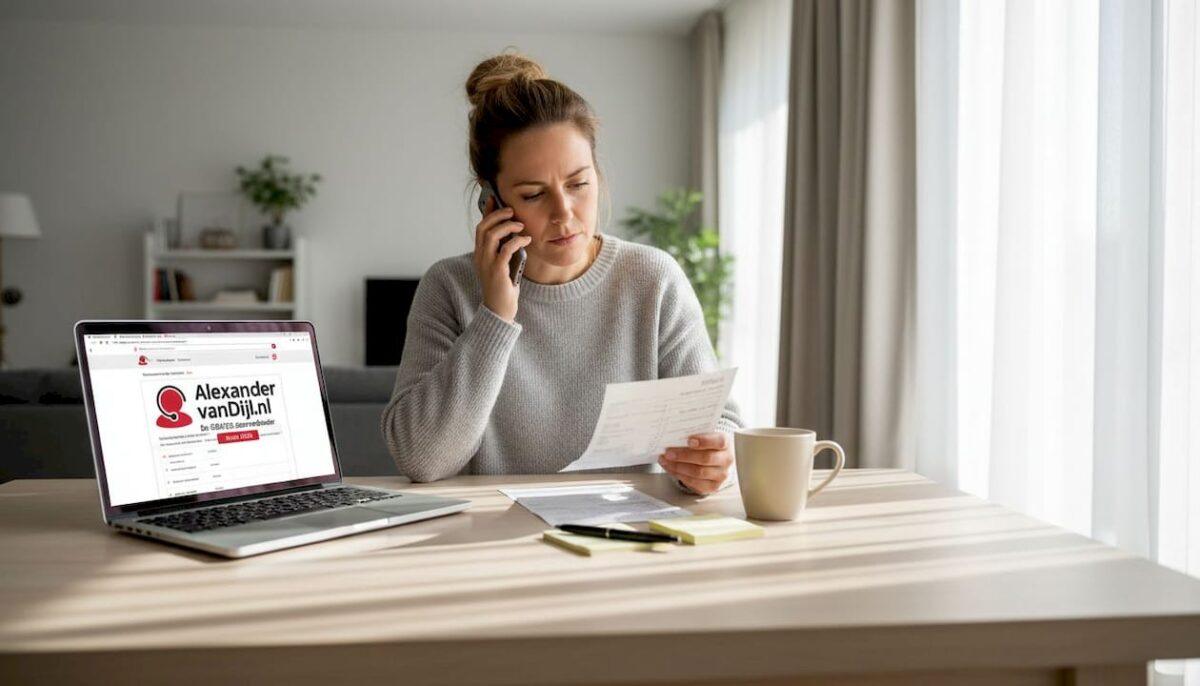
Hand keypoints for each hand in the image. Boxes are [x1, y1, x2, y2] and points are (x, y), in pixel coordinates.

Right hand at [473, 195, 530, 322]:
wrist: (499, 310)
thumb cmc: (503, 287)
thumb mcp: (503, 264)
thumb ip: (504, 250)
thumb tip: (515, 232)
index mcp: (480, 254)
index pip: (480, 227)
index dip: (487, 211)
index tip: (494, 198)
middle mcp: (480, 257)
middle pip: (483, 227)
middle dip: (497, 215)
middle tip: (512, 211)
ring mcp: (487, 264)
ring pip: (491, 235)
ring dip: (507, 226)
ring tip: (520, 225)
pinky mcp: (497, 271)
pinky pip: (505, 250)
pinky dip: (516, 241)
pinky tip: (526, 239)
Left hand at [658, 431, 733, 494]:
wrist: (713, 460)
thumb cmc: (705, 445)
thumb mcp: (703, 436)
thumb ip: (693, 434)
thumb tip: (673, 434)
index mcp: (725, 444)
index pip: (719, 442)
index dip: (704, 441)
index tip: (689, 440)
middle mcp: (726, 460)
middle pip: (705, 458)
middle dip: (684, 455)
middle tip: (669, 452)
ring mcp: (720, 475)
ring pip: (698, 472)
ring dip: (678, 466)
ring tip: (665, 460)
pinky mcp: (712, 486)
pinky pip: (694, 482)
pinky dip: (679, 475)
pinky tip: (670, 468)